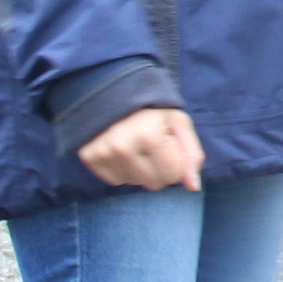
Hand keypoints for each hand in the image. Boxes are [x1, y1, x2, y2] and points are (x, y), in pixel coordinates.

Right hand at [80, 106, 203, 190]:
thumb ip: (191, 155)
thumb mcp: (179, 123)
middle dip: (159, 169)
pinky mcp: (89, 157)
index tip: (168, 144)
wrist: (116, 94)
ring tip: (137, 146)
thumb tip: (193, 187)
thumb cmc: (154, 111)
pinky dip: (123, 170)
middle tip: (153, 146)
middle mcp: (122, 147)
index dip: (176, 162)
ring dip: (141, 170)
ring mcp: (102, 153)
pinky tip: (123, 151)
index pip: (173, 176)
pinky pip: (115, 181)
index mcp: (149, 136)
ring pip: (134, 183)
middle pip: (154, 184)